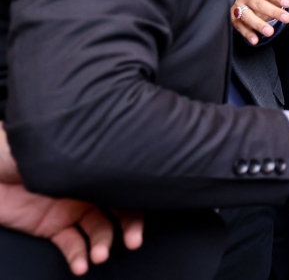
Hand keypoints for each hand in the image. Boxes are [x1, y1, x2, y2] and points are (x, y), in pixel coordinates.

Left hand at [0, 128, 142, 275]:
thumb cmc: (21, 147)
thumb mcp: (59, 148)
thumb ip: (89, 159)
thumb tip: (119, 161)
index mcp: (95, 165)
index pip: (126, 185)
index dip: (139, 201)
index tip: (144, 210)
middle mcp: (88, 188)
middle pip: (119, 210)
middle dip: (129, 228)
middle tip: (131, 242)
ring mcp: (71, 209)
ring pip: (98, 231)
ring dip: (102, 246)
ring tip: (98, 256)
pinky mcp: (52, 227)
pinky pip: (72, 244)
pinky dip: (78, 256)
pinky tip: (80, 264)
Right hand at [232, 0, 288, 44]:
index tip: (288, 4)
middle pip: (258, 4)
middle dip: (273, 12)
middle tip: (287, 19)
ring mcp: (238, 6)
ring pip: (247, 16)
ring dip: (258, 25)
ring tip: (270, 32)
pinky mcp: (234, 18)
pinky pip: (240, 26)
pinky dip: (247, 34)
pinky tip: (255, 40)